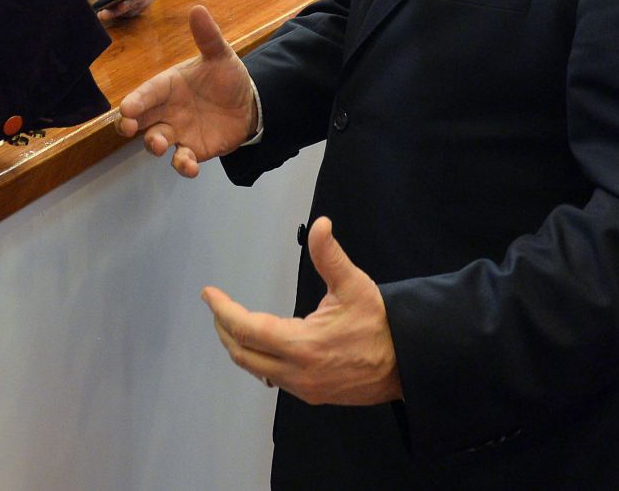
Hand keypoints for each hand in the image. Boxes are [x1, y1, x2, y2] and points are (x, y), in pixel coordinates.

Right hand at [118, 4, 256, 175]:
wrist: (248, 105)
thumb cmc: (226, 78)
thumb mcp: (220, 56)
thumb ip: (208, 37)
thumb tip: (198, 9)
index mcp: (168, 86)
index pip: (147, 92)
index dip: (136, 100)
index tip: (127, 108)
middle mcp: (166, 110)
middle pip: (138, 119)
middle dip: (128, 124)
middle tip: (127, 127)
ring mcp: (177, 131)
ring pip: (154, 140)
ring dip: (153, 144)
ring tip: (158, 144)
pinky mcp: (192, 150)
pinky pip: (181, 160)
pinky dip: (182, 165)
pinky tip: (190, 166)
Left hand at [203, 218, 401, 404]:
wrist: (408, 363)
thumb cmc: (380, 324)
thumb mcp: (354, 285)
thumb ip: (329, 256)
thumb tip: (320, 225)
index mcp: (302, 344)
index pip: (246, 329)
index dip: (223, 310)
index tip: (209, 294)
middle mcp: (297, 372)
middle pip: (243, 353)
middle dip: (224, 329)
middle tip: (217, 308)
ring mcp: (303, 387)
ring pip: (256, 369)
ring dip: (240, 346)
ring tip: (233, 323)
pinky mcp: (311, 395)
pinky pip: (273, 379)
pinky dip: (258, 360)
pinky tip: (261, 346)